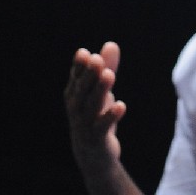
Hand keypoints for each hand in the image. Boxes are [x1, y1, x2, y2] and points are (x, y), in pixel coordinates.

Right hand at [64, 42, 126, 168]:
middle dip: (89, 74)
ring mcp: (85, 124)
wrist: (92, 152)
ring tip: (109, 75)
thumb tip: (111, 44)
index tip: (84, 53)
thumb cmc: (95, 114)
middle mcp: (76, 108)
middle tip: (96, 59)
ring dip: (100, 90)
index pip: (76, 78)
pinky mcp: (96, 138)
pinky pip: (103, 127)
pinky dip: (110, 116)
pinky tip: (121, 106)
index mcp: (75, 94)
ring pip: (92, 106)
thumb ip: (107, 67)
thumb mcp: (101, 90)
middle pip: (82, 90)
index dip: (79, 66)